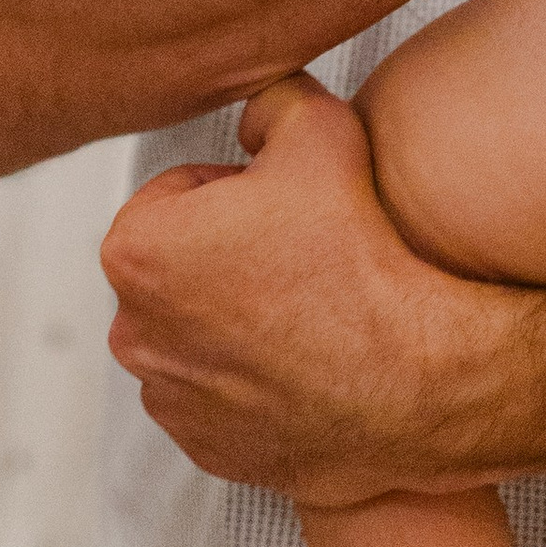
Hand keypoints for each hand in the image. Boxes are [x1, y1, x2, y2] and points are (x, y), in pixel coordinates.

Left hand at [105, 77, 516, 503]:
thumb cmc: (361, 260)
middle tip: (301, 256)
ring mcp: (168, 398)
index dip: (239, 191)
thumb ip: (272, 97)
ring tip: (308, 311)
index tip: (285, 209)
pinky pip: (219, 396)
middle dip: (229, 255)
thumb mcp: (321, 129)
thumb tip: (256, 107)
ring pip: (197, 332)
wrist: (412, 380)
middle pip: (181, 265)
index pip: (180, 193)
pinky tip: (305, 363)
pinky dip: (252, 379)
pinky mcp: (205, 448)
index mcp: (136, 248)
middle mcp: (133, 331)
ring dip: (237, 319)